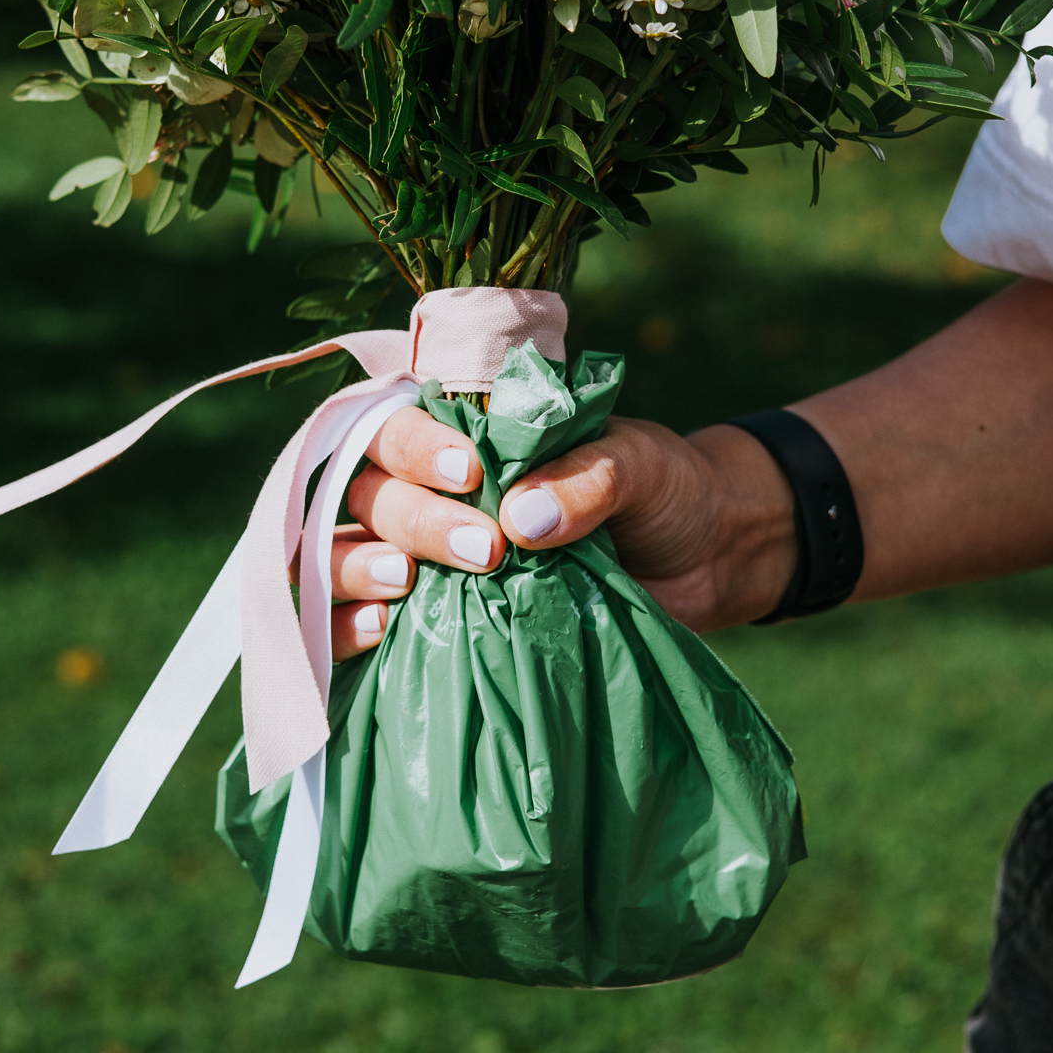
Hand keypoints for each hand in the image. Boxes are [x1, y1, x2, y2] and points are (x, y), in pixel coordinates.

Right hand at [321, 405, 798, 658]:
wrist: (707, 559)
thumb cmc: (666, 491)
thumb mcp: (641, 464)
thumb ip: (590, 477)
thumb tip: (523, 519)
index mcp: (467, 436)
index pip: (398, 424)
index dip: (415, 447)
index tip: (469, 474)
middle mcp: (430, 491)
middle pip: (367, 492)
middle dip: (414, 517)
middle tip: (483, 550)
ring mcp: (426, 559)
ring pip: (346, 550)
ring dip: (360, 567)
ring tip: (407, 586)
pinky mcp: (436, 621)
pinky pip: (359, 621)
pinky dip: (352, 625)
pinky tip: (382, 628)